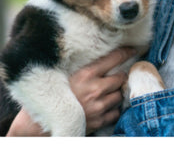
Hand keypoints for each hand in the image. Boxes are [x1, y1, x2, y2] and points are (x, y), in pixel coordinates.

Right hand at [6, 47, 135, 135]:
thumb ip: (87, 66)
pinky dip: (113, 108)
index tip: (134, 49)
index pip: (114, 58)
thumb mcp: (69, 74)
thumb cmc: (54, 95)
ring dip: (117, 92)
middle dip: (122, 75)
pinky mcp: (98, 121)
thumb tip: (106, 55)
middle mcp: (94, 89)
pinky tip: (105, 105)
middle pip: (121, 77)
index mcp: (86, 74)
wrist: (40, 125)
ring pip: (119, 95)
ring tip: (109, 91)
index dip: (127, 52)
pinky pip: (115, 112)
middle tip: (122, 73)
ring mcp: (98, 106)